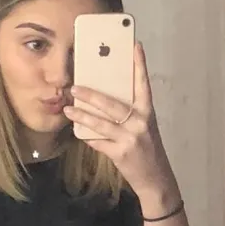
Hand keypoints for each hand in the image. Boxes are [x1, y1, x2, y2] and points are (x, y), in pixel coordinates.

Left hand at [63, 43, 178, 205]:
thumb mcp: (144, 128)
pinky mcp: (121, 154)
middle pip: (112, 104)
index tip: (135, 46)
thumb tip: (105, 101)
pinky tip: (77, 132)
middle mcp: (140, 123)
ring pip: (101, 123)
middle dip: (91, 95)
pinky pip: (99, 142)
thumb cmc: (148, 150)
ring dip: (82, 116)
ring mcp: (130, 139)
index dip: (140, 65)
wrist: (156, 180)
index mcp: (148, 113)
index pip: (144, 85)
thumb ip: (130, 114)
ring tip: (68, 109)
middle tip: (74, 87)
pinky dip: (87, 137)